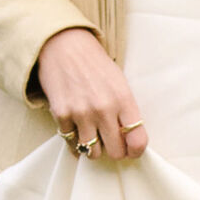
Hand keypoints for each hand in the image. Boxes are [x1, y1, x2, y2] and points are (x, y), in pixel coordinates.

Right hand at [36, 27, 148, 161]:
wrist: (64, 46)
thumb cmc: (94, 64)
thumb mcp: (119, 82)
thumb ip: (125, 110)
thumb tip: (129, 139)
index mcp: (123, 99)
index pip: (137, 140)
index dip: (136, 151)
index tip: (131, 150)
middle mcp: (104, 109)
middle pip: (115, 152)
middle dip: (114, 151)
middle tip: (110, 143)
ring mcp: (81, 113)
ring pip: (92, 153)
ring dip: (93, 148)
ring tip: (93, 136)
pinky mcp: (61, 115)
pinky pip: (71, 143)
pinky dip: (75, 142)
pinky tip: (77, 130)